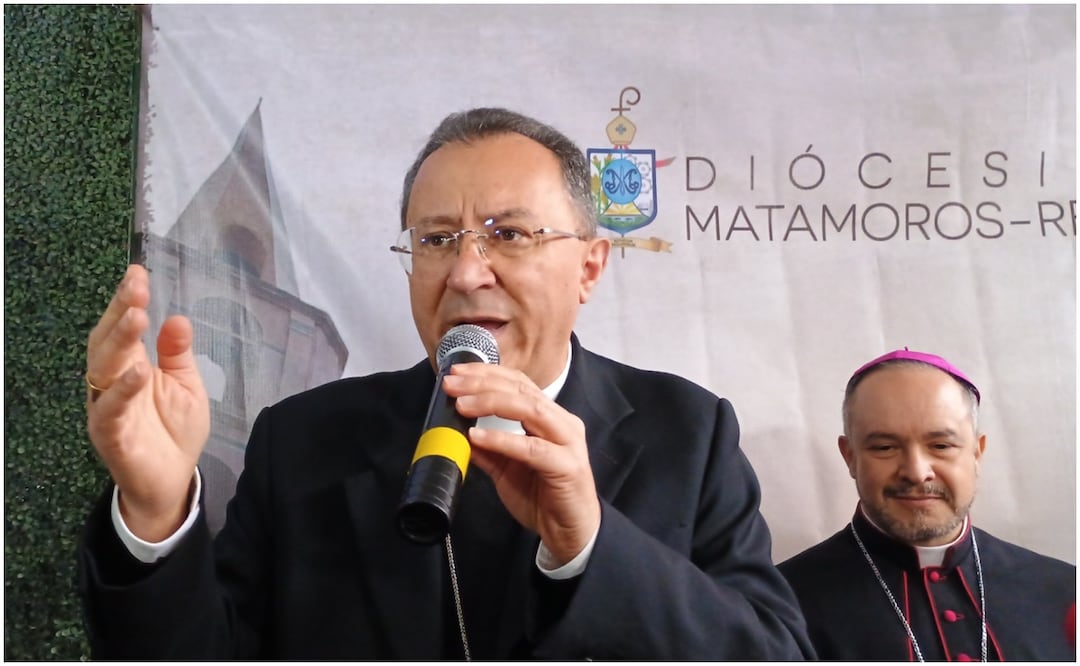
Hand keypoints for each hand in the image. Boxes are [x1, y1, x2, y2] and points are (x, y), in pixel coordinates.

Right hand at [85, 264, 209, 540]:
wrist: (174, 480)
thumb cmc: (176, 430)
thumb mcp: (187, 385)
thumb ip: (179, 355)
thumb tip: (177, 318)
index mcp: (130, 365)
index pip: (123, 327)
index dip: (127, 299)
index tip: (138, 271)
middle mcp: (112, 382)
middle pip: (107, 340)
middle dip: (120, 310)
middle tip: (135, 285)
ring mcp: (107, 407)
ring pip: (102, 369)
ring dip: (119, 341)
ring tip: (136, 316)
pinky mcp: (109, 435)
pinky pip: (109, 410)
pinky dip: (121, 390)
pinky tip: (137, 372)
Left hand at [441, 363, 599, 565]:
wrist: (571, 532)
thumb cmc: (544, 497)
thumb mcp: (506, 469)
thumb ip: (487, 450)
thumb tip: (457, 433)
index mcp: (550, 417)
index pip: (517, 382)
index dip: (486, 374)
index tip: (455, 372)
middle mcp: (562, 422)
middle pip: (521, 389)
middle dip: (483, 383)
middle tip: (452, 384)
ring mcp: (568, 442)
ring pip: (530, 409)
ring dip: (492, 403)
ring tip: (462, 405)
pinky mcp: (567, 466)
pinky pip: (532, 448)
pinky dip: (502, 439)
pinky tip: (478, 437)